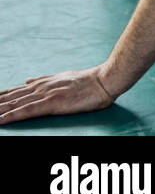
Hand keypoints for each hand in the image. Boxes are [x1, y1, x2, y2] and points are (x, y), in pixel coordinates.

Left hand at [0, 67, 115, 124]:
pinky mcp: (51, 104)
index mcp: (44, 82)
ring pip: (14, 104)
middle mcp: (40, 87)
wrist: (105, 79)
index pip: (16, 91)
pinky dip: (10, 116)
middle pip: (10, 98)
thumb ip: (44, 80)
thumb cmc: (90, 80)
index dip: (0, 96)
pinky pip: (25, 112)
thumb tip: (27, 81)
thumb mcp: (64, 77)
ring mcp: (45, 95)